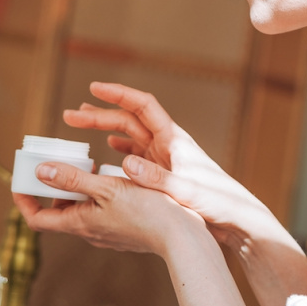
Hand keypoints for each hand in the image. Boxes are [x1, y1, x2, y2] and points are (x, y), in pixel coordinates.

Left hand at [15, 161, 251, 305]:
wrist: (180, 233)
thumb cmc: (145, 212)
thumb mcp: (106, 188)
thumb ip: (73, 179)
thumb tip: (41, 171)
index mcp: (80, 223)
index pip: (37, 219)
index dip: (24, 200)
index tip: (21, 182)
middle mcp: (90, 231)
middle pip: (59, 211)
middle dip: (53, 187)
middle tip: (56, 164)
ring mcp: (106, 231)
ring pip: (81, 208)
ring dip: (77, 187)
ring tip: (87, 165)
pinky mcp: (122, 228)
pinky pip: (100, 209)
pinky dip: (96, 192)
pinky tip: (111, 176)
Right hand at [64, 82, 273, 247]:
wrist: (236, 218)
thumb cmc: (216, 201)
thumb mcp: (184, 189)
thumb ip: (154, 176)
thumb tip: (123, 160)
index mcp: (173, 138)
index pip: (142, 105)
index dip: (118, 93)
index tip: (94, 87)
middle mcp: (167, 143)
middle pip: (128, 120)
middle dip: (99, 115)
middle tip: (70, 115)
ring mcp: (164, 157)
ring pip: (129, 136)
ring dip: (104, 130)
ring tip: (79, 125)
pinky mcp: (163, 173)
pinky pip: (135, 154)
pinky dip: (118, 149)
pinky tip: (106, 151)